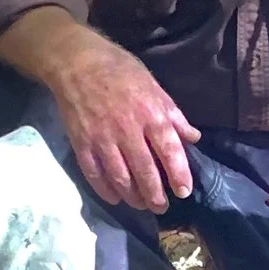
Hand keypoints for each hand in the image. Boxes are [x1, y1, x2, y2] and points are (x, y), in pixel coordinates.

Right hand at [42, 25, 197, 210]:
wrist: (76, 62)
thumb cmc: (119, 70)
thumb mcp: (153, 85)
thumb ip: (173, 114)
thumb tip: (193, 137)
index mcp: (150, 114)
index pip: (169, 150)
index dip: (178, 174)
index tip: (183, 191)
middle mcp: (127, 130)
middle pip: (145, 171)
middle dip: (155, 194)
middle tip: (162, 207)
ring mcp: (102, 139)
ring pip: (120, 177)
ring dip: (133, 196)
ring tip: (142, 205)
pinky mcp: (82, 143)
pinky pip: (94, 174)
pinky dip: (105, 190)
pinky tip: (115, 198)